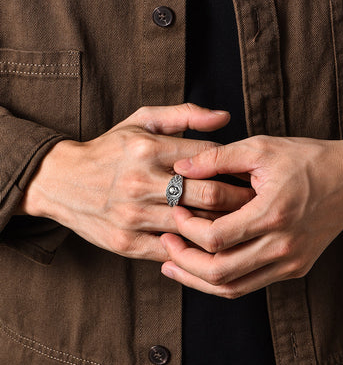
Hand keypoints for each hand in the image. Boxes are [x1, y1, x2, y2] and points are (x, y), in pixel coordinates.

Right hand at [20, 104, 253, 260]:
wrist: (61, 181)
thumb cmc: (109, 148)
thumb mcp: (141, 119)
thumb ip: (185, 115)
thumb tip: (225, 118)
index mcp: (148, 148)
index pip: (210, 158)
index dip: (236, 167)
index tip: (252, 175)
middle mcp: (141, 182)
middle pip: (210, 195)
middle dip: (241, 199)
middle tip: (259, 202)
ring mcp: (133, 216)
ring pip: (196, 225)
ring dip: (223, 226)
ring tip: (243, 223)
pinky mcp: (126, 243)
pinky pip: (173, 249)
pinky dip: (195, 248)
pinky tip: (211, 242)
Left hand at [161, 135, 342, 297]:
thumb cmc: (308, 160)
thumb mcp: (261, 148)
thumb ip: (217, 158)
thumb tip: (180, 168)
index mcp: (274, 213)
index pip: (215, 238)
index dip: (187, 228)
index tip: (175, 212)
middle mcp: (283, 246)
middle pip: (219, 272)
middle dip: (183, 260)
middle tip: (166, 243)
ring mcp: (290, 262)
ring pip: (233, 288)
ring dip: (197, 278)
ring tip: (173, 262)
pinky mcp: (294, 268)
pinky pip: (249, 284)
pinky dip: (222, 280)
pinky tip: (204, 266)